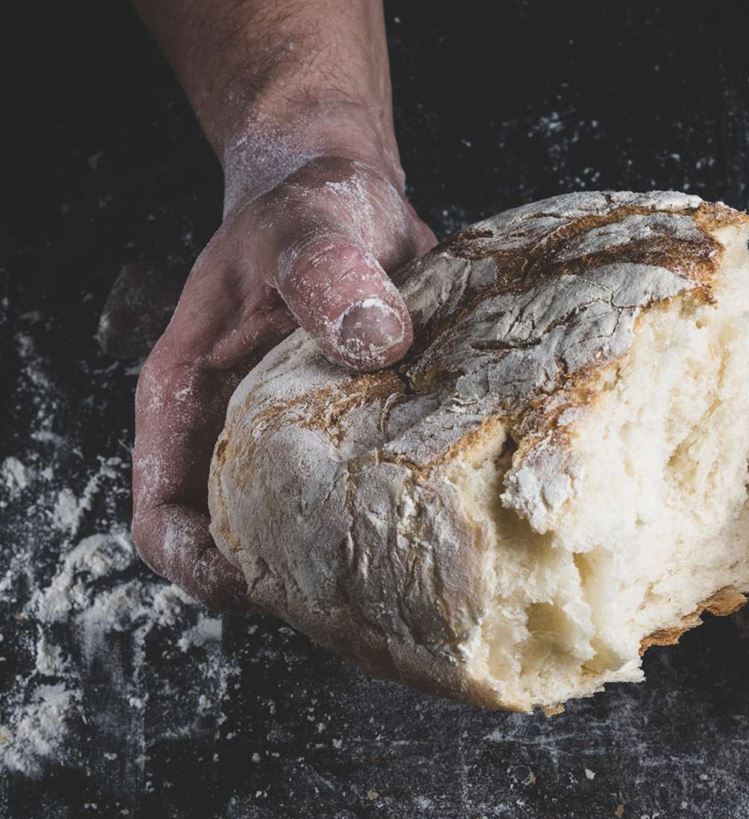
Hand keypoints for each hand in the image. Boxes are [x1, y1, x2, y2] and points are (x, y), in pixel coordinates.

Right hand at [132, 152, 435, 608]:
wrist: (350, 201)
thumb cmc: (307, 210)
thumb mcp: (310, 224)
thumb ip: (326, 270)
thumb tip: (372, 337)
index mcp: (188, 398)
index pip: (164, 518)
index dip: (200, 567)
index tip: (263, 582)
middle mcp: (233, 435)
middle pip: (238, 547)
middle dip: (290, 582)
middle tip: (364, 593)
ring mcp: (292, 444)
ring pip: (303, 537)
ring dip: (347, 558)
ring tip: (409, 568)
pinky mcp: (351, 441)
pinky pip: (362, 502)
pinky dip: (395, 520)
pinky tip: (444, 520)